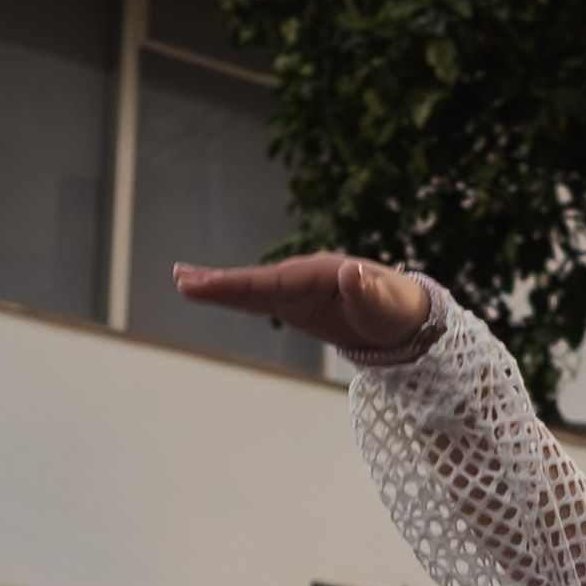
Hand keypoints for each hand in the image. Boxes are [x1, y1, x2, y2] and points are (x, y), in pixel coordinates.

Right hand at [169, 251, 434, 362]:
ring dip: (218, 285)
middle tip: (181, 279)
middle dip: (219, 281)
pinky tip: (207, 291)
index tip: (208, 283)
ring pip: (251, 288)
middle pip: (255, 280)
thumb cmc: (398, 311)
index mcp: (322, 273)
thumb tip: (351, 271)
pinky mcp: (293, 302)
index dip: (239, 283)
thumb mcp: (388, 307)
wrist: (403, 315)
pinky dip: (232, 295)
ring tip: (181, 280)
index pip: (274, 280)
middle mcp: (303, 275)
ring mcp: (296, 288)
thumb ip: (368, 292)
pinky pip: (258, 299)